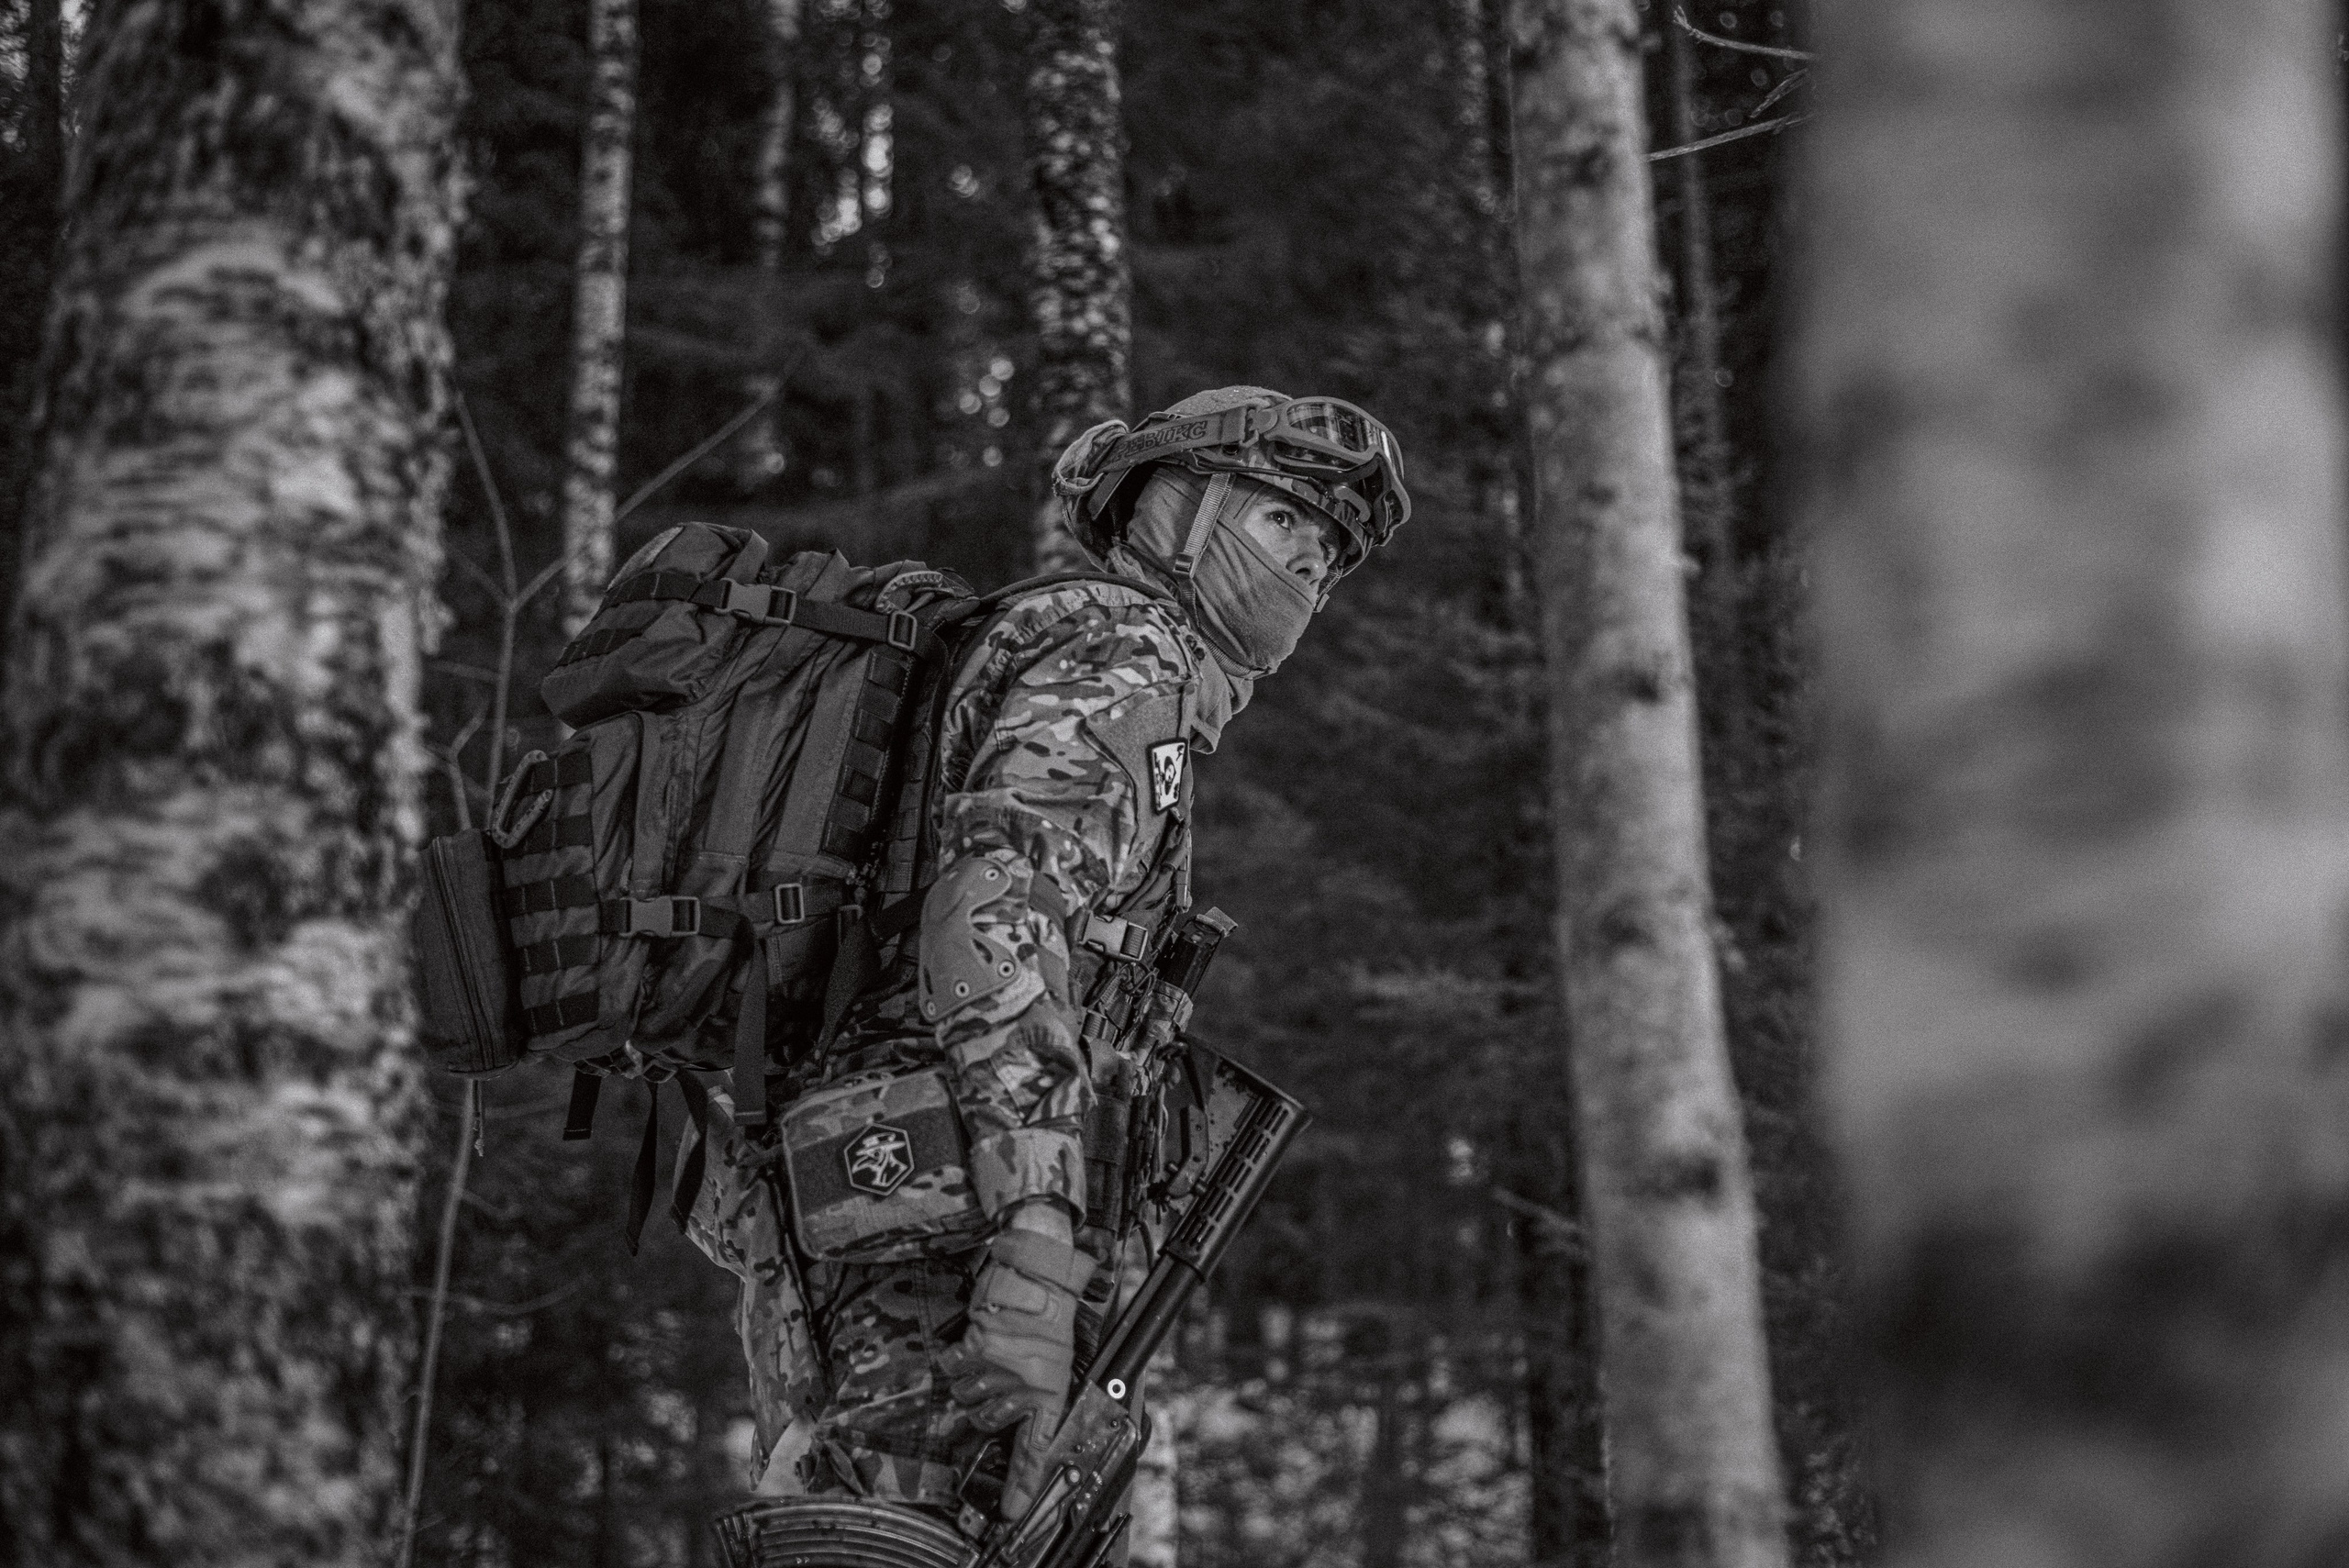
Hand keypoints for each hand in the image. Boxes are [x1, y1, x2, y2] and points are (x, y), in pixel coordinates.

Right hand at [945, 1210, 1095, 1519]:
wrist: (1039, 1273)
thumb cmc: (1050, 1315)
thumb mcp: (1058, 1362)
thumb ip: (1035, 1397)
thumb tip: (1015, 1423)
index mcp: (1050, 1393)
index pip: (1036, 1449)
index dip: (1022, 1482)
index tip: (1012, 1508)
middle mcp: (1023, 1386)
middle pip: (985, 1422)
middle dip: (983, 1406)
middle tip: (994, 1383)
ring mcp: (998, 1369)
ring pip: (966, 1396)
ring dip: (971, 1379)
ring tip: (990, 1355)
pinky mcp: (976, 1347)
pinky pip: (953, 1366)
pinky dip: (958, 1357)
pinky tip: (976, 1341)